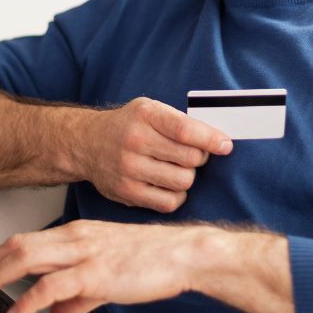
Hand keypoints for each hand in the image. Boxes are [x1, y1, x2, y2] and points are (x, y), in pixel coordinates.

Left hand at [0, 219, 212, 312]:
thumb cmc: (151, 260)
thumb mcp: (107, 279)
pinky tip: (18, 312)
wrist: (183, 253)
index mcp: (77, 234)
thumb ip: (80, 297)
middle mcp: (75, 238)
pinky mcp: (96, 272)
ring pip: (28, 257)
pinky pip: (53, 284)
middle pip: (18, 244)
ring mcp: (85, 252)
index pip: (27, 239)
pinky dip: (29, 298)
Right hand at [74, 97, 231, 212]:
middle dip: (198, 158)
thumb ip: (180, 122)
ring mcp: (129, 168)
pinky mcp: (127, 192)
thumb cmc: (128, 126)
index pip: (186, 130)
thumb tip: (219, 142)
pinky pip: (169, 202)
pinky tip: (168, 185)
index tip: (225, 146)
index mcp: (145, 115)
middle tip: (191, 155)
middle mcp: (135, 140)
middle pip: (190, 159)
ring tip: (176, 169)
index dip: (211, 140)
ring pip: (183, 182)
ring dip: (187, 177)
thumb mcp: (149, 110)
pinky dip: (176, 195)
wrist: (87, 143)